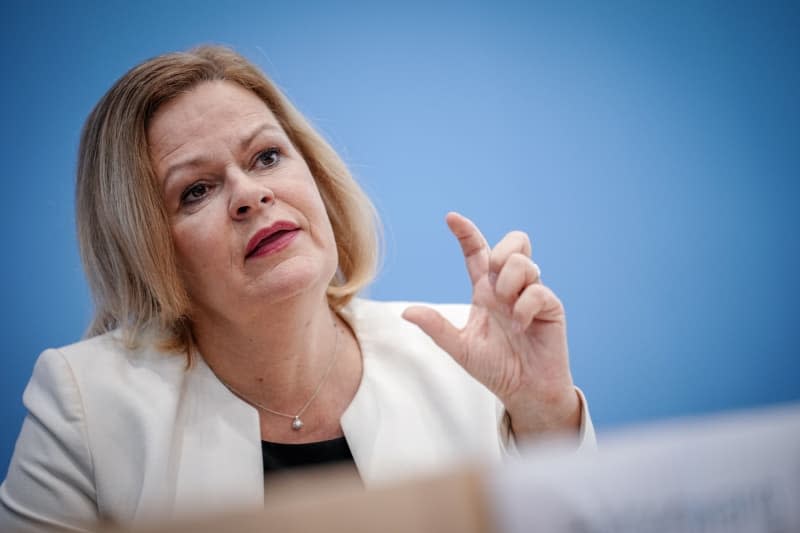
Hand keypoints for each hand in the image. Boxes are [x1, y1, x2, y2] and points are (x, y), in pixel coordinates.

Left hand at [402, 212, 580, 438]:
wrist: (524, 391)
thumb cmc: (495, 368)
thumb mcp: (460, 348)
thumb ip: (437, 328)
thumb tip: (406, 312)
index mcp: (485, 291)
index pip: (476, 252)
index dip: (466, 233)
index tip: (451, 218)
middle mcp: (509, 287)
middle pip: (513, 243)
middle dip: (501, 250)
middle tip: (492, 278)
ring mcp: (531, 295)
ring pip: (524, 261)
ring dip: (509, 282)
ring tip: (506, 309)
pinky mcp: (550, 307)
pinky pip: (539, 290)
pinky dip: (524, 306)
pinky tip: (520, 324)